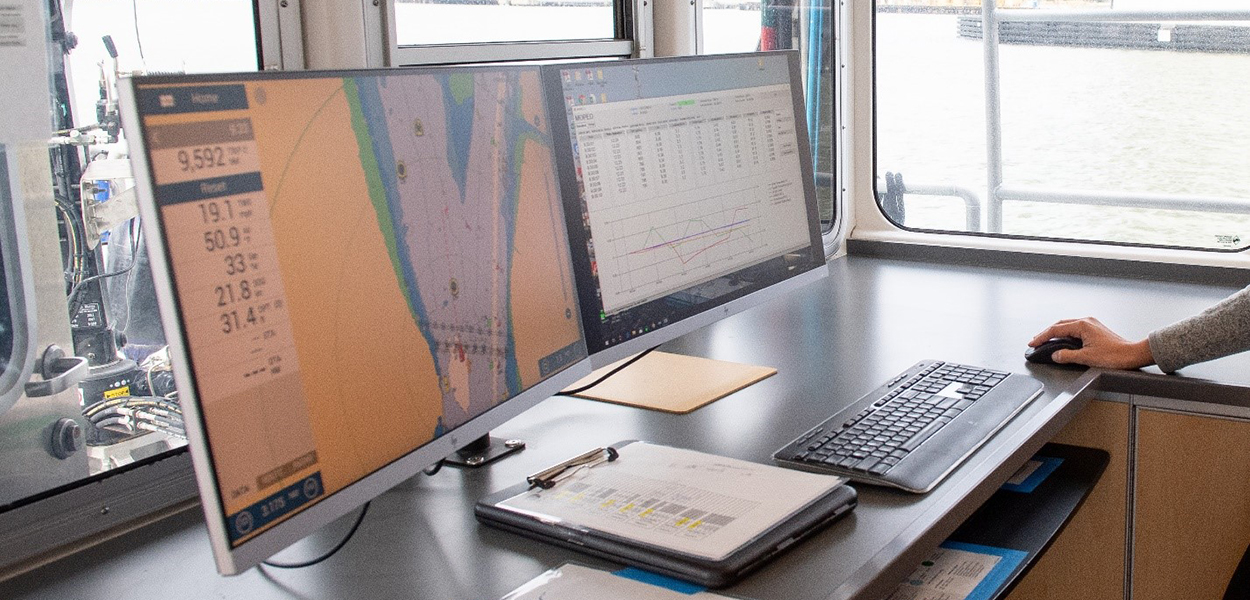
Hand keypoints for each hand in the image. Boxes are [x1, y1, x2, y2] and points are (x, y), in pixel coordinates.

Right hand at [1029, 317, 1153, 368]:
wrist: (1133, 354)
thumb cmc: (1115, 355)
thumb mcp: (1087, 358)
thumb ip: (1067, 356)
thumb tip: (1055, 355)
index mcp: (1082, 325)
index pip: (1055, 330)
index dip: (1042, 337)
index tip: (1033, 343)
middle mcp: (1086, 321)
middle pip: (1060, 325)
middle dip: (1046, 333)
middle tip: (1036, 341)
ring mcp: (1091, 324)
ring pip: (1067, 326)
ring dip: (1055, 333)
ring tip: (1046, 341)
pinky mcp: (1095, 329)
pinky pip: (1075, 328)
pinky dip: (1065, 334)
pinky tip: (1062, 340)